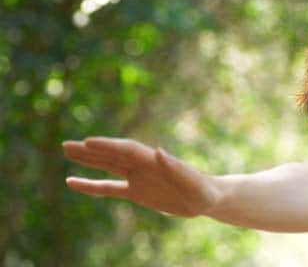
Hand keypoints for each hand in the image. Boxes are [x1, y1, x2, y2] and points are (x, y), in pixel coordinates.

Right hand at [63, 137, 219, 216]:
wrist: (207, 199)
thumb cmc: (203, 189)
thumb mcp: (192, 181)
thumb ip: (175, 167)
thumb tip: (159, 151)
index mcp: (155, 160)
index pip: (127, 150)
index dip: (108, 146)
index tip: (88, 141)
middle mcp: (143, 165)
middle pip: (112, 154)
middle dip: (90, 150)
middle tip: (66, 144)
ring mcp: (138, 177)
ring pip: (108, 166)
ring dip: (88, 160)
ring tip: (66, 151)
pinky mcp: (137, 192)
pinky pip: (109, 188)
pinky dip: (91, 186)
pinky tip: (72, 182)